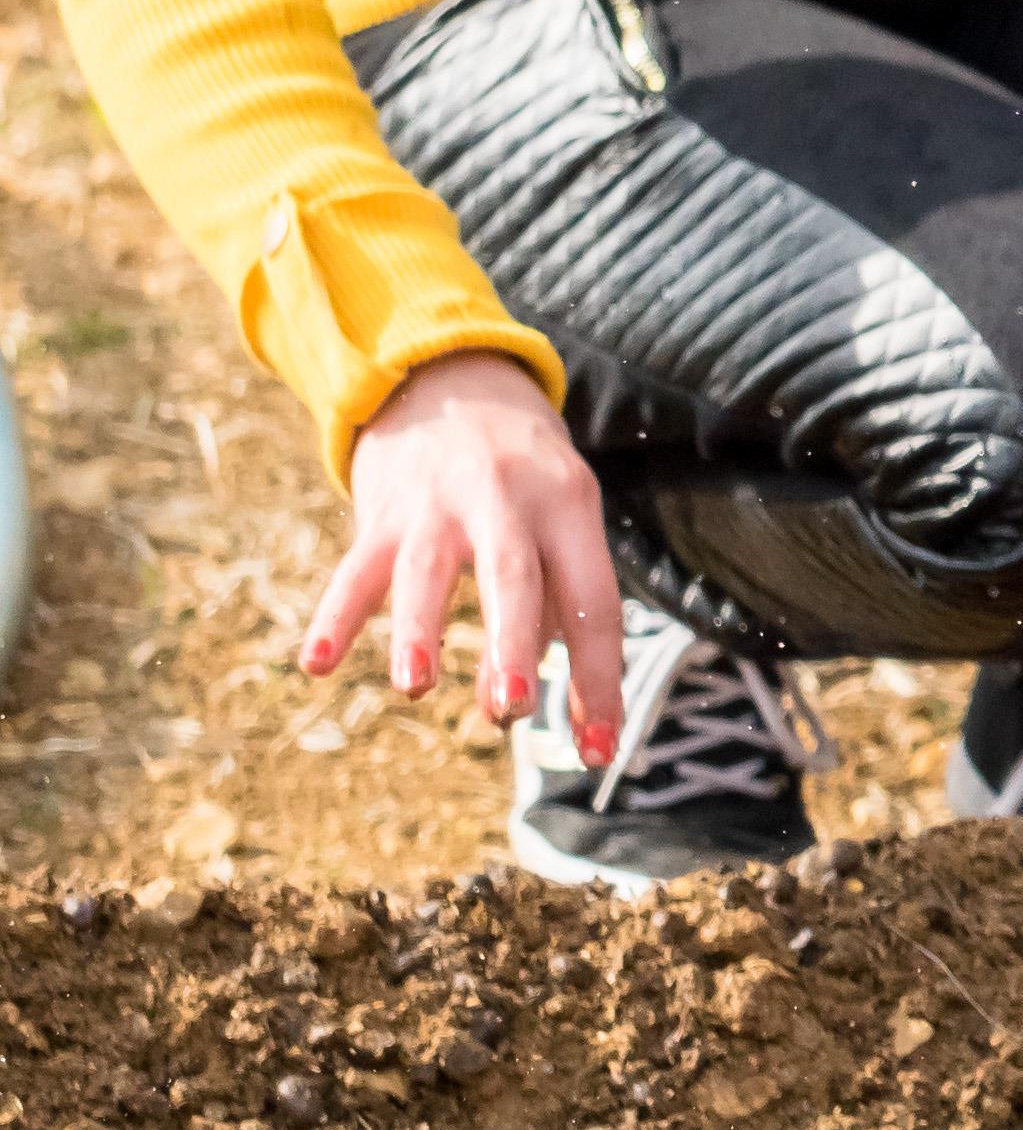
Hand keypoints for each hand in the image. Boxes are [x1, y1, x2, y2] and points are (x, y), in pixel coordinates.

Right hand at [300, 353, 620, 759]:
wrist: (449, 377)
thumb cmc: (523, 476)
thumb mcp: (559, 517)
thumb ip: (548, 602)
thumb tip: (515, 702)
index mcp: (571, 508)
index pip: (594, 604)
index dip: (599, 680)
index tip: (599, 751)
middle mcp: (509, 500)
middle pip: (515, 577)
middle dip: (514, 647)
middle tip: (513, 711)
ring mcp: (440, 503)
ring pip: (429, 569)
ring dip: (420, 630)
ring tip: (415, 686)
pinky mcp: (384, 509)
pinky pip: (357, 567)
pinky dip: (335, 616)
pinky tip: (316, 664)